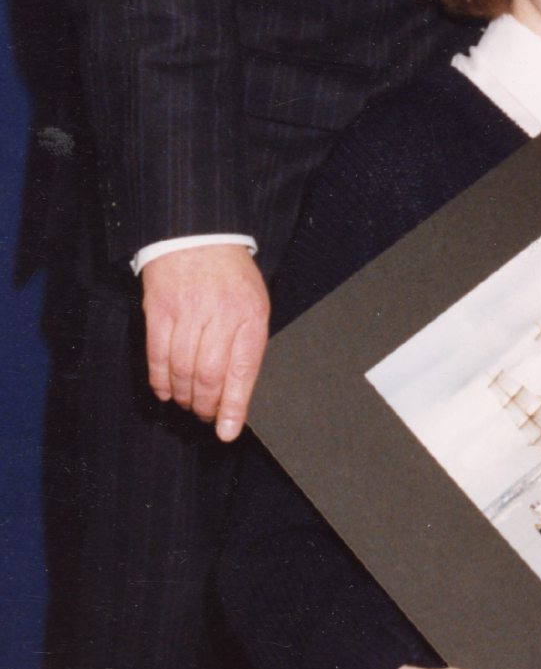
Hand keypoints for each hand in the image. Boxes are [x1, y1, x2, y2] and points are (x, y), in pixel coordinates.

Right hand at [141, 242, 269, 439]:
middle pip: (209, 375)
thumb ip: (247, 345)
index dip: (234, 406)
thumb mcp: (254, 304)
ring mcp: (188, 311)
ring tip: (188, 403)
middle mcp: (220, 313)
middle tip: (206, 415)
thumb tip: (238, 393)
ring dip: (184, 396)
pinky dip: (160, 381)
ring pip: (182, 370)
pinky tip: (165, 391)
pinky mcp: (160, 310)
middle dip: (207, 405)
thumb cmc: (231, 277)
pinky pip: (157, 355)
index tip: (227, 432)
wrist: (200, 236)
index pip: (243, 369)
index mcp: (250, 315)